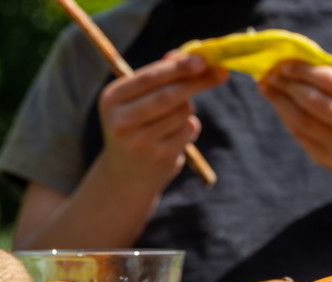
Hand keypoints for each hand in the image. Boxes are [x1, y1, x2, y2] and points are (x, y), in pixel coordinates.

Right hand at [97, 52, 226, 193]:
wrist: (126, 177)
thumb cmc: (135, 127)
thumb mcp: (135, 100)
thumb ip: (158, 76)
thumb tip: (185, 55)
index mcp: (111, 99)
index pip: (150, 78)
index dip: (178, 68)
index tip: (202, 60)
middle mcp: (122, 121)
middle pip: (169, 95)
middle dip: (197, 82)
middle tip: (220, 73)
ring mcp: (141, 142)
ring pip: (183, 112)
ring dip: (188, 108)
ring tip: (174, 117)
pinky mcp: (161, 157)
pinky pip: (189, 130)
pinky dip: (190, 126)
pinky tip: (174, 136)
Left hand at [259, 61, 331, 176]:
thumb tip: (293, 62)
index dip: (305, 71)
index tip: (285, 64)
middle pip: (315, 102)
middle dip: (290, 86)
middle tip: (272, 74)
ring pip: (302, 121)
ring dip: (280, 101)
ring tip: (267, 87)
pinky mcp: (326, 160)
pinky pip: (299, 135)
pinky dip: (285, 116)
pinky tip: (277, 103)